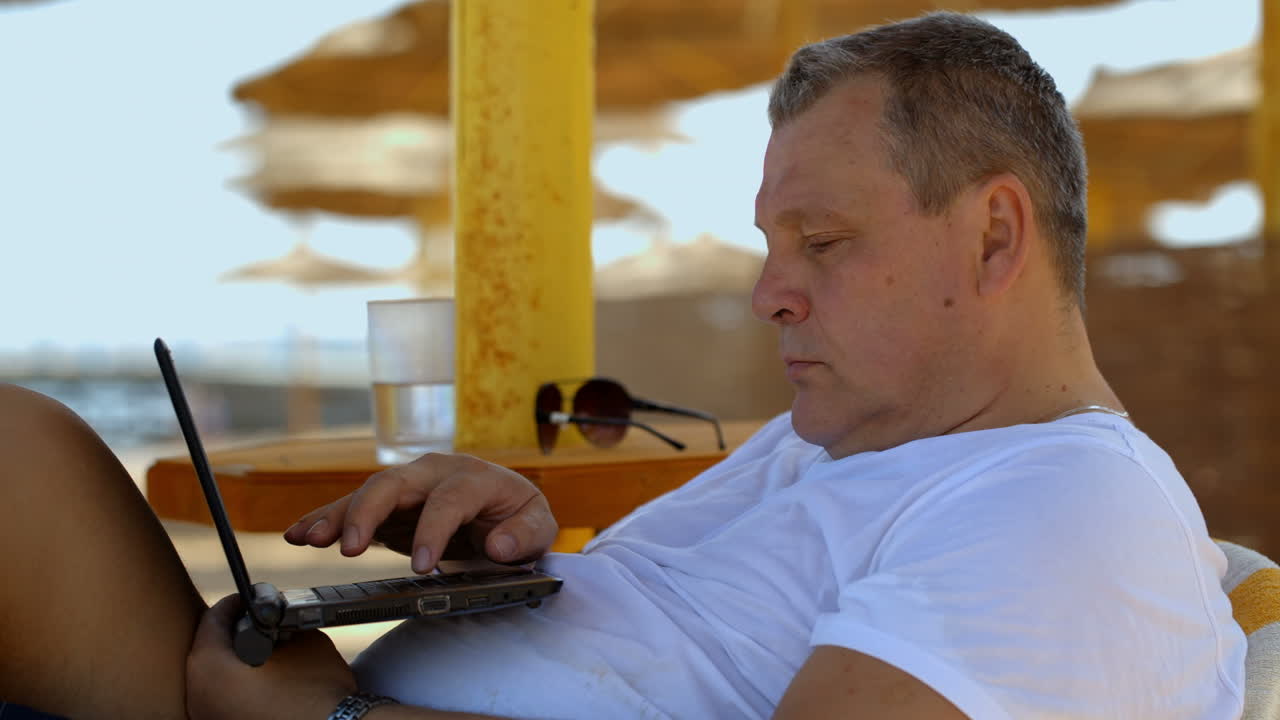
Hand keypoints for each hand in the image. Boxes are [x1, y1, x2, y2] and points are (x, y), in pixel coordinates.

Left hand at [187, 594, 355, 719]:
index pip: (211, 622)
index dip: (231, 604)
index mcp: (209, 670)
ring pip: (214, 681)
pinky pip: (224, 701)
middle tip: (253, 622)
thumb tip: (277, 623)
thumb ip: (280, 624)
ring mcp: (209, 718)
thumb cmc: (315, 691)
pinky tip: (265, 681)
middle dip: (231, 634)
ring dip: (235, 663)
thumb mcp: (303, 639)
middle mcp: (198, 698)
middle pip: (207, 653)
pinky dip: (239, 687)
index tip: (246, 599)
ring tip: (263, 652)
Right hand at [283, 453, 557, 572]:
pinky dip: (325, 519)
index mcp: (474, 476)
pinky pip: (352, 508)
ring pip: (367, 493)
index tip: (421, 567)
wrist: (504, 510)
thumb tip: (500, 545)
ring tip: (309, 539)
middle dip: (369, 512)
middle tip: (350, 549)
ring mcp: (408, 485)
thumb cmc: (519, 518)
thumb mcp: (538, 527)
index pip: (449, 499)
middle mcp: (435, 472)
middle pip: (396, 484)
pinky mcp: (388, 505)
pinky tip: (298, 534)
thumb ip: (526, 534)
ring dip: (337, 516)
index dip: (433, 530)